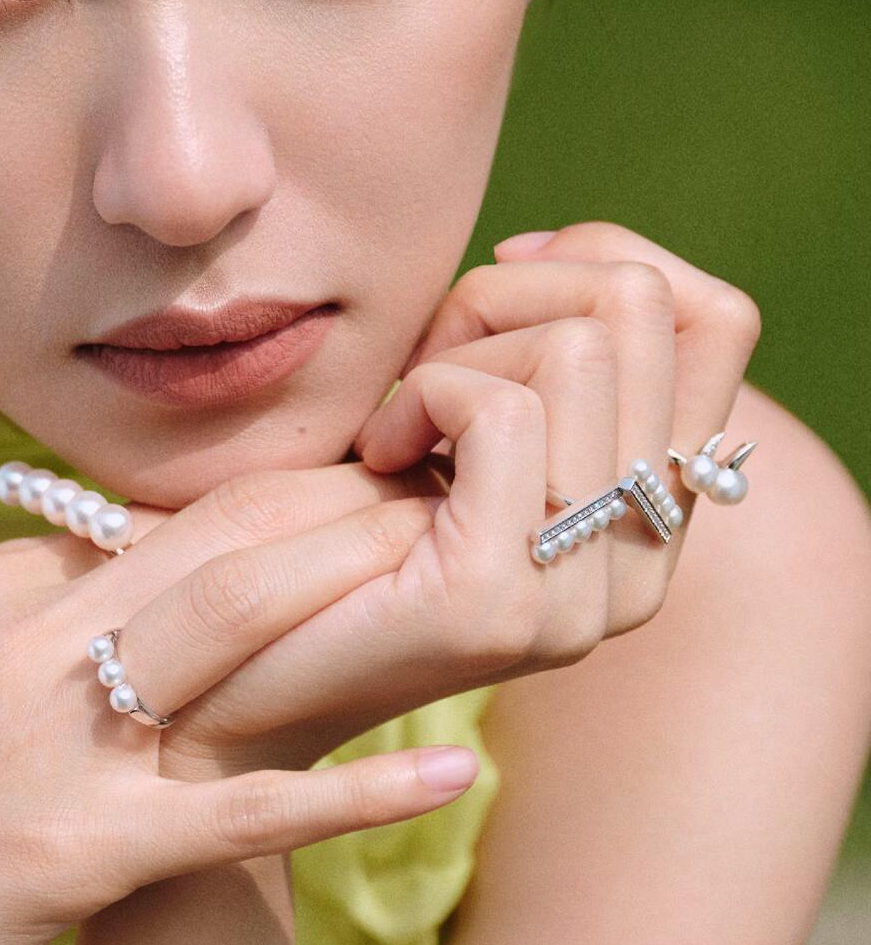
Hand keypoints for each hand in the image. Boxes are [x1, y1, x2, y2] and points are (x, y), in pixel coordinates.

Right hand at [0, 488, 477, 944]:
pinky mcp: (67, 852)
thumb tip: (96, 618)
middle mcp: (9, 637)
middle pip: (211, 543)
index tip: (358, 488)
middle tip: (453, 481)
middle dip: (340, 506)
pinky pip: (240, 808)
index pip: (144, 522)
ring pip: (236, 631)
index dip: (266, 503)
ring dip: (363, 591)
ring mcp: (40, 740)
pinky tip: (453, 777)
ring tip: (475, 563)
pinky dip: (356, 792)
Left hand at [58, 220, 761, 785]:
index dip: (599, 260)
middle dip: (508, 298)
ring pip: (578, 347)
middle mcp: (642, 562)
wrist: (227, 688)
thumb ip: (539, 366)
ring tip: (397, 427)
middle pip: (640, 308)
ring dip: (458, 350)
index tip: (486, 300)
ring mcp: (580, 591)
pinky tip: (375, 456)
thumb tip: (565, 256)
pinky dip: (422, 397)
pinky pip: (498, 409)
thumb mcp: (455, 435)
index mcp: (651, 517)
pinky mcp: (497, 599)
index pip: (717, 319)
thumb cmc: (322, 542)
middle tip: (422, 372)